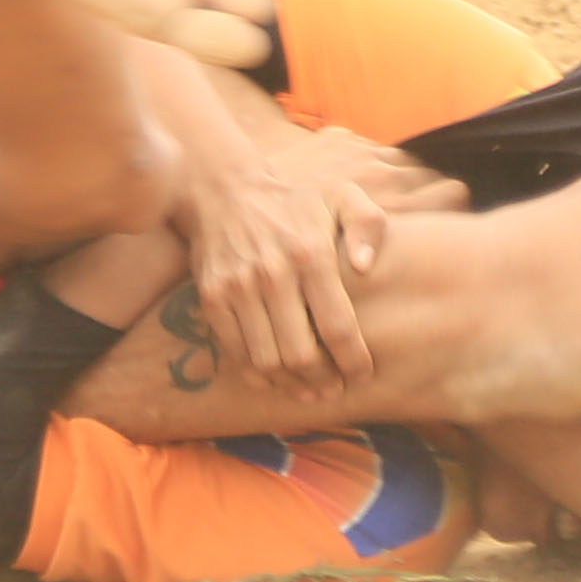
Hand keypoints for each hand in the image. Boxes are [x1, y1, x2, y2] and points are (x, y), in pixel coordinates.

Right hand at [170, 129, 392, 386]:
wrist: (224, 191)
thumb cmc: (295, 201)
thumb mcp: (342, 196)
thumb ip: (367, 225)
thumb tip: (366, 268)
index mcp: (311, 253)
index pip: (337, 326)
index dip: (352, 361)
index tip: (363, 376)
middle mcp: (273, 273)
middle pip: (301, 353)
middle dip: (322, 381)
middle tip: (334, 390)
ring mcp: (238, 288)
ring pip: (267, 360)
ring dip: (291, 384)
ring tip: (308, 390)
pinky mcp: (212, 298)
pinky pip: (236, 352)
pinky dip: (257, 375)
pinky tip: (276, 378)